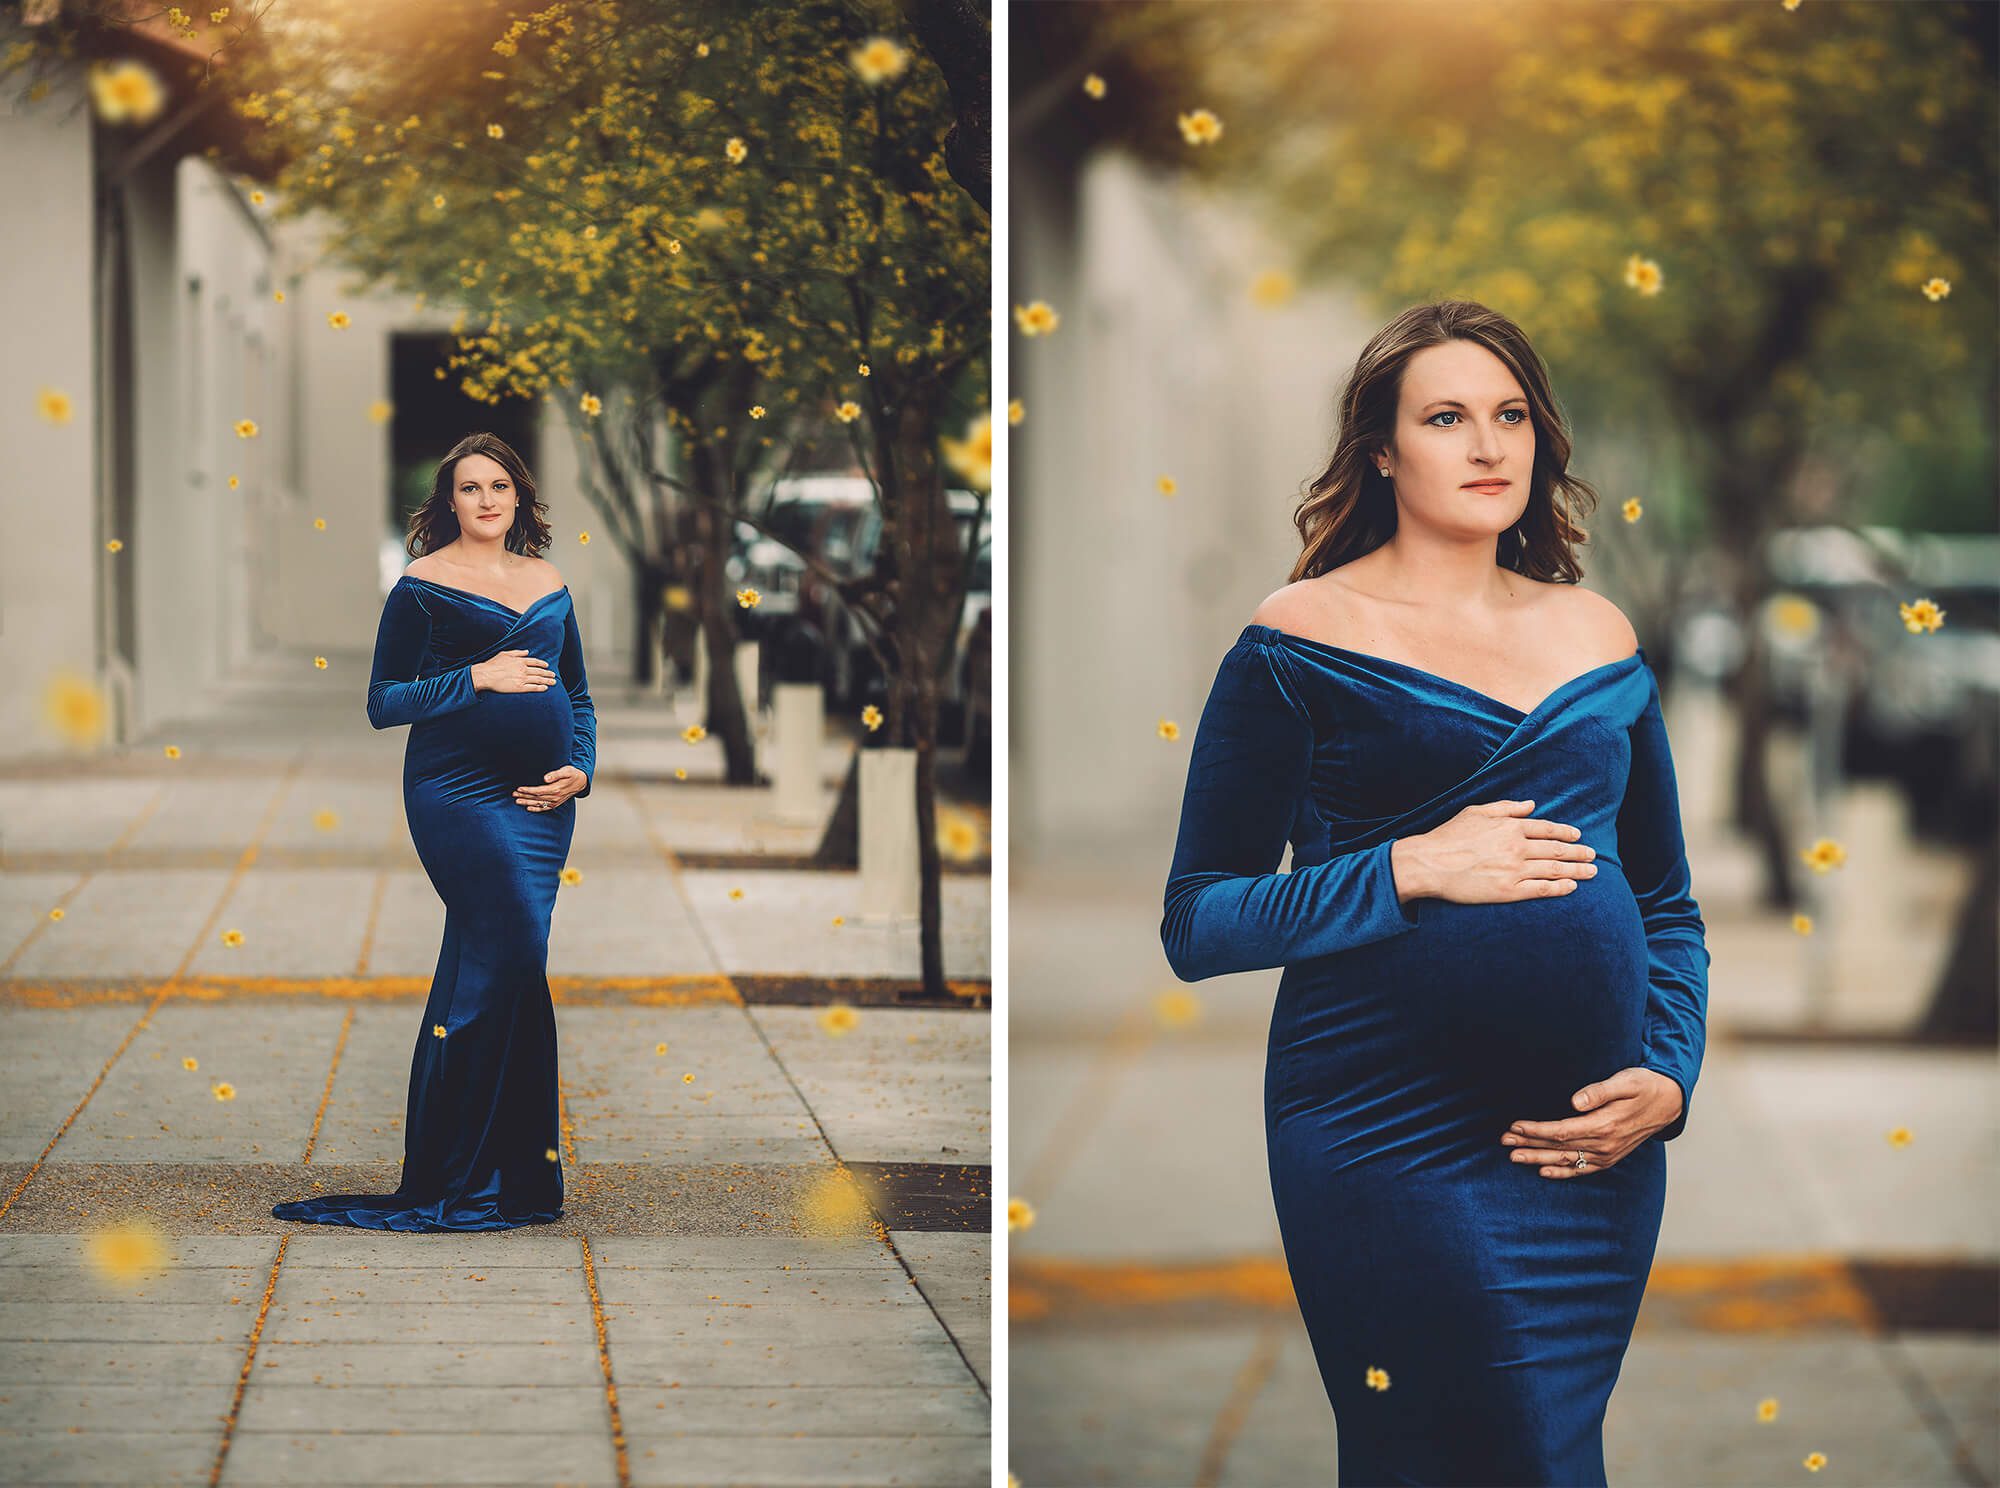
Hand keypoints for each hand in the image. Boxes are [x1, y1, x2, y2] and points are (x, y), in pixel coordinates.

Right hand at [473, 649, 556, 692]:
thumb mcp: (505, 654)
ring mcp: (522, 679)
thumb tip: (527, 651)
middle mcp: (523, 669)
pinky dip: (540, 688)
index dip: (542, 664)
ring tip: (553, 682)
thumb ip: (517, 652)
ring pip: (538, 680)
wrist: (485, 675)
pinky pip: (533, 688)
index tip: (547, 666)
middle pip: (539, 671)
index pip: (535, 662)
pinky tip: (545, 688)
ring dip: (547, 681)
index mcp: (520, 661)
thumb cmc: (493, 664)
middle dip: (548, 674)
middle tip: (553, 676)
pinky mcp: (519, 688)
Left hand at [514, 765, 587, 811]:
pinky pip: (544, 808)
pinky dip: (536, 809)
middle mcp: (555, 797)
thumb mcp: (566, 770)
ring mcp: (555, 801)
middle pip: (536, 797)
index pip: (538, 791)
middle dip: (524, 796)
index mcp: (556, 789)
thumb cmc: (572, 774)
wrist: (581, 781)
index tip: (519, 788)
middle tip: (514, 794)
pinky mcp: (556, 803)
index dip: (528, 790)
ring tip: (517, 801)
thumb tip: (546, 778)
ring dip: (527, 802)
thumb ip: (555, 774)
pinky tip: (528, 808)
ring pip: (538, 803)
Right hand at [1394, 799, 1597, 903]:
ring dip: (1577, 870)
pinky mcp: (1509, 891)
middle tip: (1592, 856)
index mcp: (1511, 826)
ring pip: (1555, 869)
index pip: (1547, 829)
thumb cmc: (1448, 836)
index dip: (1566, 833)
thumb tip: (1531, 805)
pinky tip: (1572, 887)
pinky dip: (1560, 887)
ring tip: (1591, 872)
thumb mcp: (1476, 811)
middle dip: (1578, 853)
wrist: (1430, 863)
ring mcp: (1515, 870)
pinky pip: (1542, 889)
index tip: (1577, 836)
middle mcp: (1517, 847)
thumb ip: (1506, 807)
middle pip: (1557, 850)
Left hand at [1499, 1068, 1683, 1177]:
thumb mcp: (1625, 1080)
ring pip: (1566, 1160)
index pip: (1562, 1131)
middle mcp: (1605, 1144)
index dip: (1536, 1130)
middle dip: (1528, 1144)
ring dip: (1538, 1158)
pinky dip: (1562, 1173)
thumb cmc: (1643, 1085)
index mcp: (1605, 1125)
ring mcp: (1608, 1154)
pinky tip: (1544, 1172)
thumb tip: (1575, 1101)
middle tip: (1503, 1141)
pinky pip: (1583, 1169)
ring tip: (1513, 1157)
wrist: (1669, 1101)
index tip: (1514, 1126)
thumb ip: (1600, 1091)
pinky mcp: (1610, 1157)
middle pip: (1559, 1147)